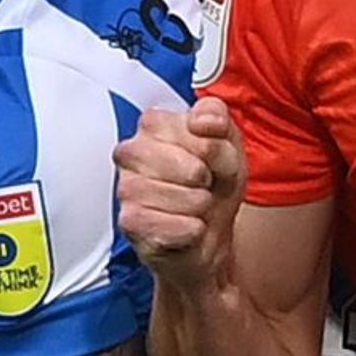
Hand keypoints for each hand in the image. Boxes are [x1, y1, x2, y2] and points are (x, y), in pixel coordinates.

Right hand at [115, 97, 247, 292]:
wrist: (207, 235)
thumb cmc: (212, 185)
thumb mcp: (229, 146)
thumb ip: (218, 120)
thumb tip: (202, 120)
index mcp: (155, 125)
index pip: (198, 128)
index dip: (217, 150)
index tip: (212, 159)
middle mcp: (132, 152)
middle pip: (193, 167)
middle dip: (209, 182)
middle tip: (203, 186)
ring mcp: (127, 187)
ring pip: (183, 198)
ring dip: (200, 207)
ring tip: (194, 207)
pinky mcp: (129, 221)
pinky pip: (172, 225)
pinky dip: (191, 230)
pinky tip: (186, 227)